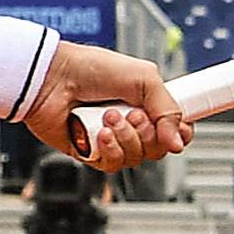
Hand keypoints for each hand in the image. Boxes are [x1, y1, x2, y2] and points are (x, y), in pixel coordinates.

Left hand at [35, 41, 189, 172]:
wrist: (52, 78)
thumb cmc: (91, 69)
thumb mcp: (143, 78)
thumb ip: (168, 109)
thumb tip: (178, 143)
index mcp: (145, 103)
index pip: (174, 129)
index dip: (180, 133)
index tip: (181, 129)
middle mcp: (129, 123)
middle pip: (157, 148)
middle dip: (148, 133)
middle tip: (132, 114)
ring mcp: (110, 140)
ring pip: (136, 158)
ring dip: (126, 138)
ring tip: (108, 117)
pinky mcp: (90, 152)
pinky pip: (112, 165)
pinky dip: (110, 149)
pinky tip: (100, 133)